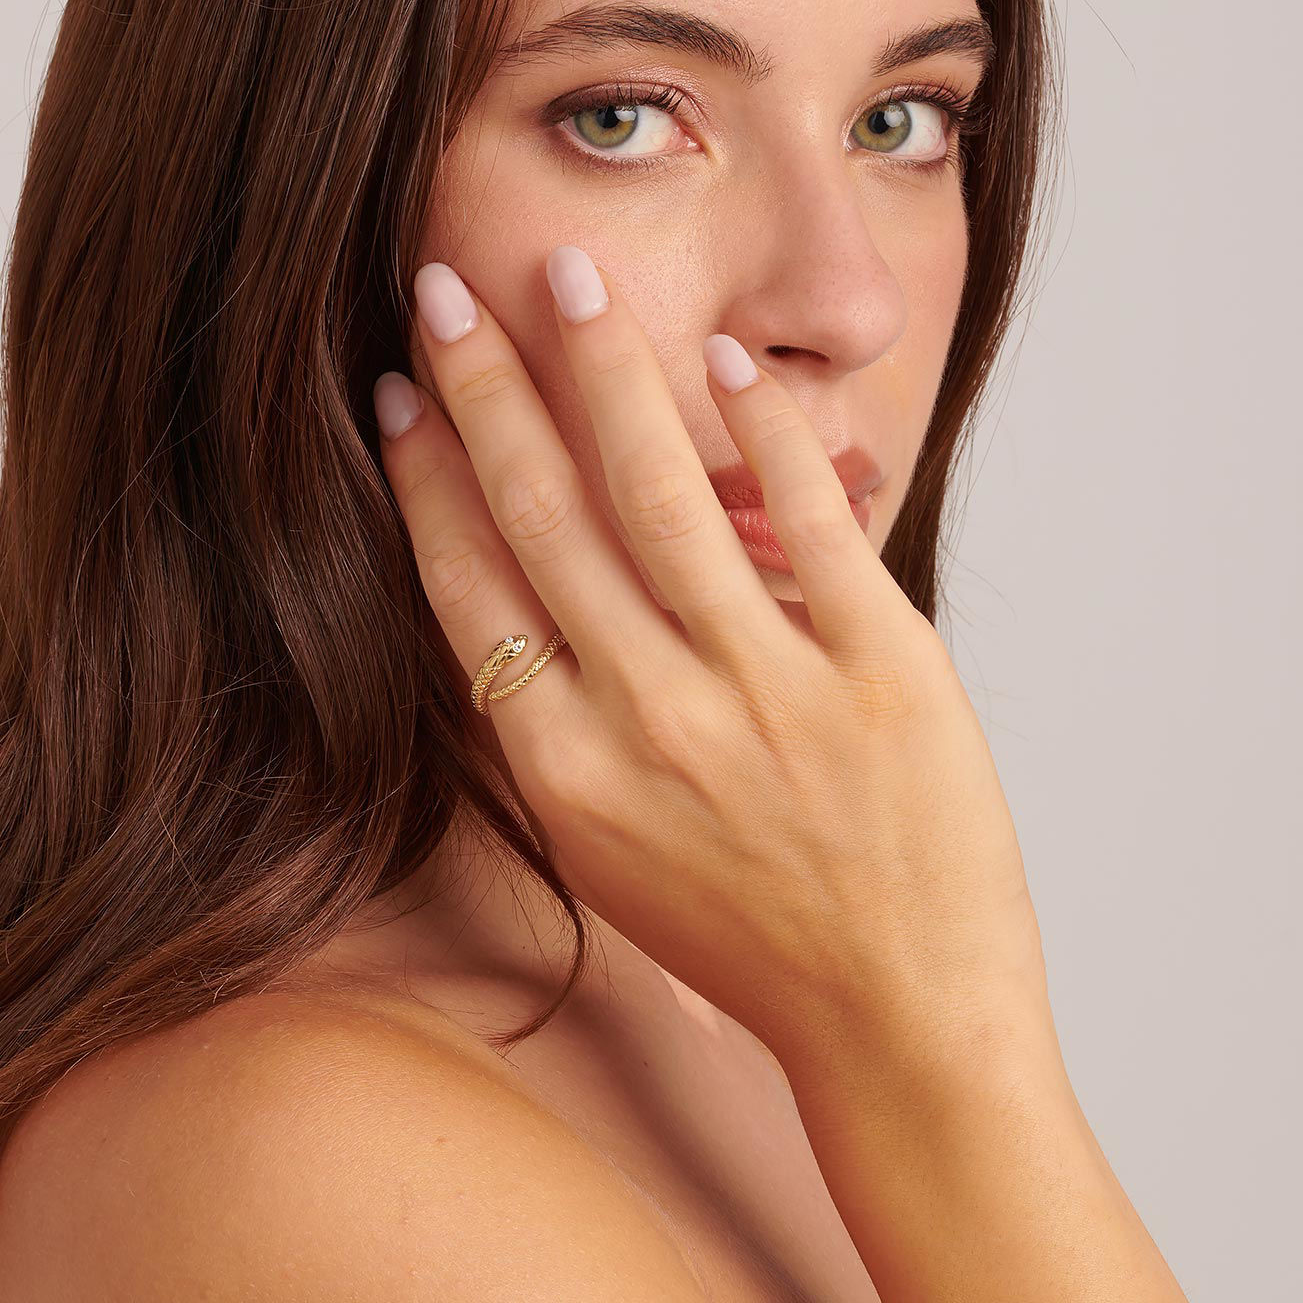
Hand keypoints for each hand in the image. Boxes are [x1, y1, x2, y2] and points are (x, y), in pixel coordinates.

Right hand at [372, 247, 1052, 1074]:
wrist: (903, 1025)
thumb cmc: (749, 941)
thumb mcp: (613, 853)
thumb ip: (559, 729)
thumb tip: (511, 601)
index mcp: (568, 772)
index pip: (470, 586)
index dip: (426, 476)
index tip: (399, 391)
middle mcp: (649, 721)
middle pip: (543, 514)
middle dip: (485, 385)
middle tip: (447, 284)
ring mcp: (768, 690)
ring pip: (660, 492)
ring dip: (602, 370)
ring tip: (568, 277)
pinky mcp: (881, 668)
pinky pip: (809, 521)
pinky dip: (764, 430)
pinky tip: (721, 358)